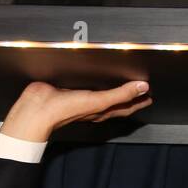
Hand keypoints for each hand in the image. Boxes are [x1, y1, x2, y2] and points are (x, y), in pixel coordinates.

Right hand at [0, 80, 151, 142]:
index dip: (138, 101)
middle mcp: (93, 106)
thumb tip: (142, 88)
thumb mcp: (99, 101)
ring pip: (102, 94)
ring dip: (112, 89)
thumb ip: (121, 94)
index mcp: (102, 110)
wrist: (39, 109)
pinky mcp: (70, 88)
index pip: (125, 107)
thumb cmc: (67, 109)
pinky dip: (94, 82)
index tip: (149, 95)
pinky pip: (87, 85)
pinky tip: (92, 77)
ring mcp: (81, 98)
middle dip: (128, 96)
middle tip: (140, 90)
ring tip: (120, 82)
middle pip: (116, 102)